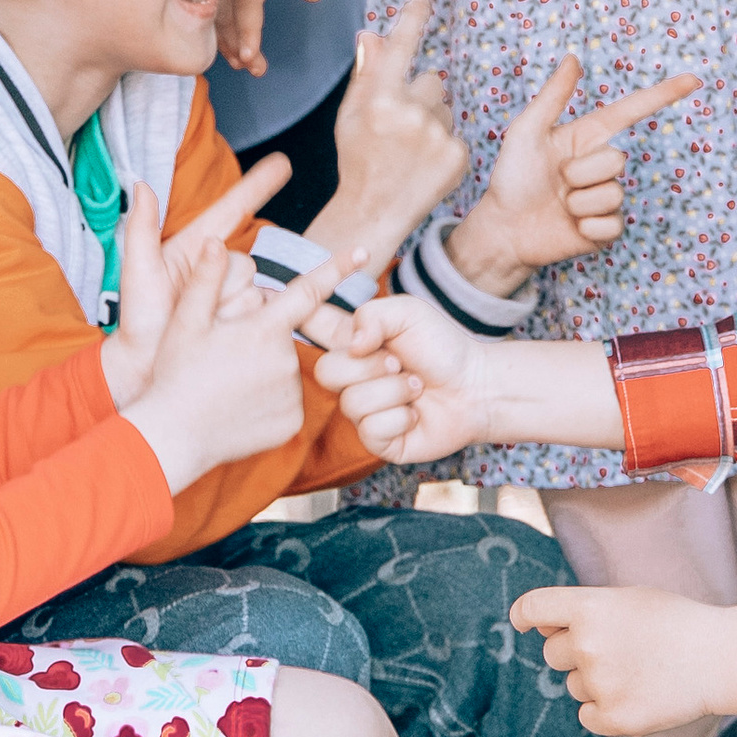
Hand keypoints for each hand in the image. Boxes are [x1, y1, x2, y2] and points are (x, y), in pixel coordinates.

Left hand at [99, 156, 290, 409]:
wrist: (148, 368)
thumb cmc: (139, 321)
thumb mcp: (138, 272)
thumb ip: (141, 228)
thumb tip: (140, 184)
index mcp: (196, 249)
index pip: (233, 209)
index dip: (258, 185)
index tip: (284, 163)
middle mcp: (219, 268)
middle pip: (244, 261)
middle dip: (222, 283)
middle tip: (187, 304)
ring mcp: (235, 295)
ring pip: (253, 288)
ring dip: (228, 306)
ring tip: (199, 324)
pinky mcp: (248, 321)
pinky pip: (260, 312)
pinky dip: (242, 321)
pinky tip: (222, 333)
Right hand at [124, 237, 346, 489]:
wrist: (176, 437)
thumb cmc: (176, 375)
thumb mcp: (185, 323)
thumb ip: (205, 280)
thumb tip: (214, 242)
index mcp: (264, 329)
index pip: (309, 290)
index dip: (337, 268)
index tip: (364, 252)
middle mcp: (287, 359)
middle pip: (284, 337)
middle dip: (261, 340)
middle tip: (224, 360)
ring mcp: (292, 393)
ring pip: (285, 370)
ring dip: (265, 371)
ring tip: (228, 386)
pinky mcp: (292, 421)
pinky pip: (287, 401)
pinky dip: (268, 401)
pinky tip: (240, 408)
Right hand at [305, 289, 495, 462]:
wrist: (475, 387)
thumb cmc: (442, 347)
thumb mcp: (409, 313)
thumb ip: (373, 315)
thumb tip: (351, 344)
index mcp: (350, 341)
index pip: (307, 326)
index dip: (288, 316)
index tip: (261, 296)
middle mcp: (349, 376)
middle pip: (325, 371)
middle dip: (370, 365)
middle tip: (399, 362)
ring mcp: (360, 411)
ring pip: (353, 402)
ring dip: (395, 391)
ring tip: (416, 386)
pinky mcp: (376, 440)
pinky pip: (371, 429)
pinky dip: (402, 417)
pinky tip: (416, 413)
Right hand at [310, 0, 467, 273]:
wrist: (375, 212)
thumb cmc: (358, 160)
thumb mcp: (350, 116)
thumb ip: (365, 74)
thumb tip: (371, 34)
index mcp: (380, 99)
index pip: (400, 47)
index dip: (412, 19)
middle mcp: (411, 112)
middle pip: (430, 81)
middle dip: (419, 97)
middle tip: (400, 128)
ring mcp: (438, 135)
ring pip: (445, 108)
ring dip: (433, 121)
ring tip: (412, 151)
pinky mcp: (458, 155)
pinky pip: (456, 133)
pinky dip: (444, 145)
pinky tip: (425, 164)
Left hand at [444, 58, 699, 290]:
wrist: (503, 230)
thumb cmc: (511, 178)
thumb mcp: (526, 132)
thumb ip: (552, 96)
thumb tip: (573, 58)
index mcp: (587, 136)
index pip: (631, 111)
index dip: (663, 95)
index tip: (693, 79)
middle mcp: (601, 164)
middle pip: (616, 159)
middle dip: (581, 172)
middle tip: (556, 182)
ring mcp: (605, 198)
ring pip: (612, 194)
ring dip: (578, 202)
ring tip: (559, 206)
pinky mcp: (606, 230)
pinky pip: (611, 224)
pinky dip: (586, 227)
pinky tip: (569, 228)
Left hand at [507, 585, 736, 736]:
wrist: (719, 658)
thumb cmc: (675, 622)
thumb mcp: (628, 597)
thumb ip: (584, 608)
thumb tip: (540, 625)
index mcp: (588, 607)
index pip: (532, 608)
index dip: (525, 616)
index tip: (526, 624)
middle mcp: (586, 644)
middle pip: (551, 653)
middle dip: (574, 651)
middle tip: (617, 649)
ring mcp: (598, 684)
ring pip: (574, 685)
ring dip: (595, 681)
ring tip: (637, 670)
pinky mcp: (612, 718)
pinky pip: (588, 715)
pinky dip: (606, 710)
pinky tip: (639, 694)